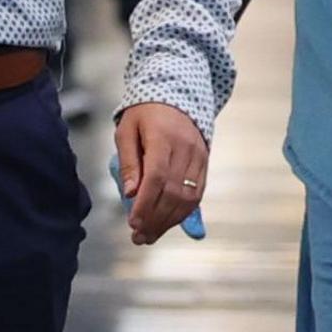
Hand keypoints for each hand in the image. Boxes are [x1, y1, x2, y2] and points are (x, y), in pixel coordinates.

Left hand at [111, 103, 210, 245]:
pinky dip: (184, 212)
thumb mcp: (127, 130)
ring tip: (151, 235)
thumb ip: (129, 162)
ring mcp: (199, 157)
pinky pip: (198, 193)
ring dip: (170, 221)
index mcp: (163, 138)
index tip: (134, 224)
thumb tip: (130, 193)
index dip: (146, 204)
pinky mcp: (205, 163)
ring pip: (188, 197)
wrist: (177, 94)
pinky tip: (169, 223)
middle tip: (139, 238)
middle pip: (174, 192)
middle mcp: (186, 149)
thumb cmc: (145, 113)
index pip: (157, 177)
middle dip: (156, 219)